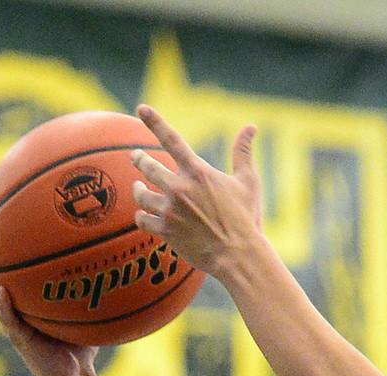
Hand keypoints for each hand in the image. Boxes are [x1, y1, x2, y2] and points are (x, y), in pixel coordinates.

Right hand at [0, 235, 107, 375]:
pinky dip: (4, 305)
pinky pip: (8, 320)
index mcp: (25, 303)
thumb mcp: (85, 312)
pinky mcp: (19, 340)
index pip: (7, 271)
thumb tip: (112, 263)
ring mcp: (13, 325)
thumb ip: (90, 290)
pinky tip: (1, 291)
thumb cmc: (81, 347)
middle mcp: (15, 311)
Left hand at [131, 106, 262, 281]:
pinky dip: (141, 216)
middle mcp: (179, 187)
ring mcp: (170, 210)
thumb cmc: (247, 219)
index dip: (154, 121)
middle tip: (135, 156)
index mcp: (197, 171)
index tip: (141, 108)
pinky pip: (142, 219)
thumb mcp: (248, 183)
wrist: (239, 256)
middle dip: (138, 158)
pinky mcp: (166, 231)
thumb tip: (251, 127)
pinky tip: (142, 214)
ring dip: (137, 189)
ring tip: (137, 187)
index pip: (170, 138)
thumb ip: (243, 153)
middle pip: (147, 166)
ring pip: (141, 194)